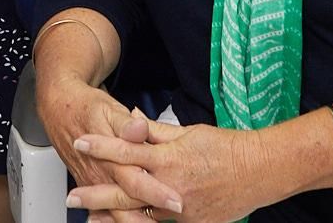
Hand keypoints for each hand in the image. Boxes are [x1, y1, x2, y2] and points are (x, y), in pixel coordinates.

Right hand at [37, 76, 182, 215]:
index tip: (176, 201)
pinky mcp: (89, 185)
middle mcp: (101, 173)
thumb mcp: (108, 109)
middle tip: (175, 215)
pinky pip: (102, 209)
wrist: (59, 111)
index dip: (157, 192)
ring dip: (133, 220)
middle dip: (150, 214)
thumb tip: (140, 127)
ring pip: (114, 210)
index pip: (136, 180)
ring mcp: (94, 182)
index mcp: (110, 155)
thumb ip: (126, 123)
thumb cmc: (87, 108)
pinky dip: (112, 220)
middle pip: (127, 201)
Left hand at [69, 119, 272, 222]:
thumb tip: (132, 119)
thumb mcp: (188, 132)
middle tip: (73, 195)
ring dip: (114, 217)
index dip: (102, 146)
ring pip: (140, 215)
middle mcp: (172, 186)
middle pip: (126, 191)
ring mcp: (182, 210)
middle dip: (96, 193)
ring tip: (91, 219)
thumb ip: (155, 131)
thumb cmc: (227, 147)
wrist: (260, 171)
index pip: (128, 149)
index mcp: (170, 158)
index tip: (81, 142)